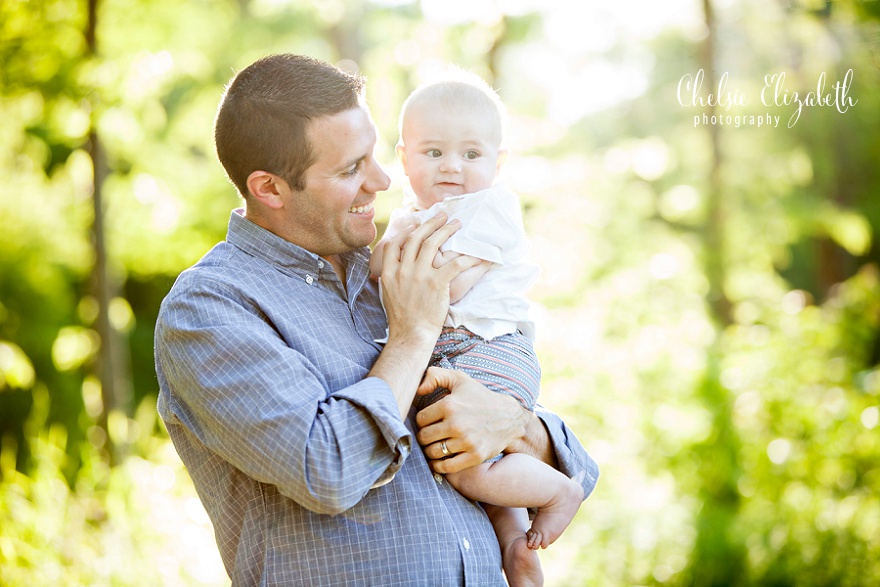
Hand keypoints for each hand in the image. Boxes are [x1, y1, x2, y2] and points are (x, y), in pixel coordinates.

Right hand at [379, 214, 480, 345]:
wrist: (411, 334)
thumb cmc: (402, 317)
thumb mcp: (388, 293)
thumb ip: (390, 276)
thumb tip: (394, 264)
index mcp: (390, 272)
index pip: (395, 243)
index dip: (406, 231)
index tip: (416, 225)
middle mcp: (403, 270)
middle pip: (416, 238)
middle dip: (431, 223)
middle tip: (442, 215)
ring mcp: (420, 275)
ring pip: (433, 244)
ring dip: (446, 230)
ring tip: (456, 224)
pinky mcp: (437, 283)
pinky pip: (455, 264)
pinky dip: (468, 258)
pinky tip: (477, 255)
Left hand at [414, 367, 529, 473]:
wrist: (509, 417)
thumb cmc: (480, 397)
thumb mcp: (460, 379)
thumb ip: (435, 376)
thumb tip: (418, 390)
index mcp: (449, 405)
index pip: (420, 419)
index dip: (422, 421)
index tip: (429, 421)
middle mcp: (456, 424)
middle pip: (424, 437)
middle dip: (424, 437)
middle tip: (430, 435)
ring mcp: (466, 441)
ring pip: (433, 452)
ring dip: (430, 451)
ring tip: (435, 446)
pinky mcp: (475, 456)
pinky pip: (447, 467)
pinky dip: (439, 466)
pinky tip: (439, 461)